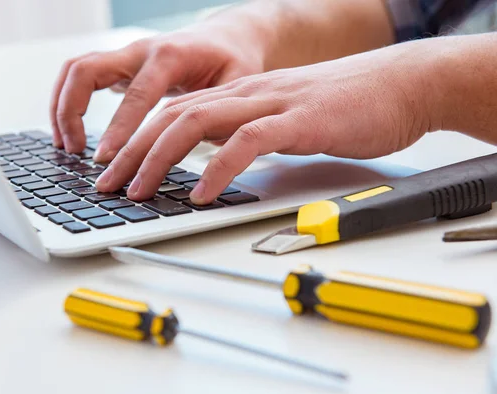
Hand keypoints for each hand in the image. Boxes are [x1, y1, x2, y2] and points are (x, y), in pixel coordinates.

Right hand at [50, 17, 267, 155]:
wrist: (228, 36)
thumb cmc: (234, 59)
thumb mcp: (239, 83)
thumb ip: (221, 112)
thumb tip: (208, 150)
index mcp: (170, 56)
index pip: (136, 95)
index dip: (118, 129)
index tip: (105, 159)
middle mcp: (141, 50)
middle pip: (87, 71)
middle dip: (71, 112)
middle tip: (74, 152)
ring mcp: (126, 55)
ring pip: (75, 70)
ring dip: (61, 107)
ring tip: (66, 147)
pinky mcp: (120, 65)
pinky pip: (80, 76)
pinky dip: (67, 102)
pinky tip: (71, 133)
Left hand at [96, 40, 441, 203]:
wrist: (400, 85)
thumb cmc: (343, 107)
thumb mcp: (280, 120)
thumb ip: (246, 135)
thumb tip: (215, 162)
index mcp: (238, 95)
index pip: (170, 114)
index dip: (134, 142)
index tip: (114, 172)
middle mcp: (245, 95)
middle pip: (169, 117)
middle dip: (130, 153)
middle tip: (107, 185)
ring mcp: (270, 104)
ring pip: (196, 123)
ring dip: (159, 160)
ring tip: (139, 192)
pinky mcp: (298, 121)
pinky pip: (247, 142)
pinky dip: (218, 167)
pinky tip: (202, 193)